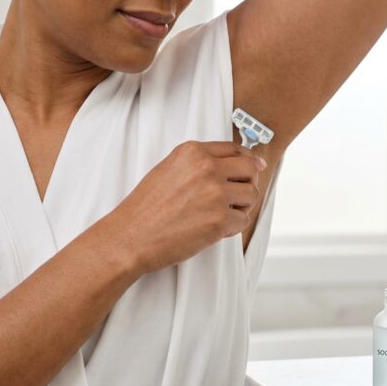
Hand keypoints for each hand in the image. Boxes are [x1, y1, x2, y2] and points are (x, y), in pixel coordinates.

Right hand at [106, 141, 265, 274]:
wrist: (130, 237)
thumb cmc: (146, 208)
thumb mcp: (169, 169)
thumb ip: (199, 163)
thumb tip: (237, 162)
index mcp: (192, 152)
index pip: (234, 148)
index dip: (248, 159)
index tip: (256, 166)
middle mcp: (206, 168)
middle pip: (250, 168)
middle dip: (248, 182)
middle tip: (239, 195)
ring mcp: (215, 193)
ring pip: (252, 194)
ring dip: (242, 205)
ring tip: (222, 214)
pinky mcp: (220, 220)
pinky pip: (243, 220)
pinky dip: (233, 227)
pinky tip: (215, 229)